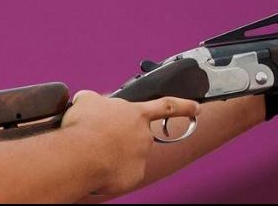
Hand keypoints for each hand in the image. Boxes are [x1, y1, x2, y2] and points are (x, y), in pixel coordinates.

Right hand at [62, 91, 199, 196]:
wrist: (81, 155)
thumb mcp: (87, 100)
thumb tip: (91, 103)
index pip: (167, 106)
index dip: (184, 106)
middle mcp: (144, 135)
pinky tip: (98, 165)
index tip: (196, 107)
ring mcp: (141, 157)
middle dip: (122, 137)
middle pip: (139, 135)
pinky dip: (112, 170)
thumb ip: (97, 100)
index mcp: (136, 113)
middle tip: (101, 138)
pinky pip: (124, 173)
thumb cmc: (85, 126)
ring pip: (129, 155)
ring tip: (94, 151)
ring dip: (114, 153)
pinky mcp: (134, 176)